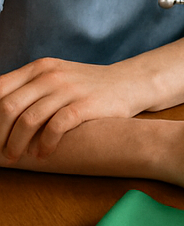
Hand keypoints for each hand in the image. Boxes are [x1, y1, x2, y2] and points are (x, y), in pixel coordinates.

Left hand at [0, 57, 142, 161]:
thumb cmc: (85, 87)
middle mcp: (51, 75)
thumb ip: (26, 89)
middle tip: (0, 152)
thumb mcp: (54, 78)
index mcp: (39, 68)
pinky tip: (44, 153)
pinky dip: (45, 144)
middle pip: (8, 107)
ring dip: (17, 145)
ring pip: (28, 120)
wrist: (128, 83)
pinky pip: (56, 127)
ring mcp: (70, 89)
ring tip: (18, 157)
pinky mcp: (87, 104)